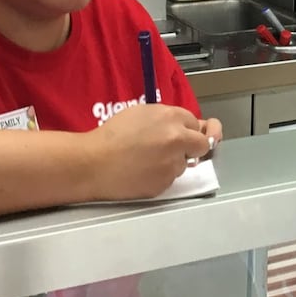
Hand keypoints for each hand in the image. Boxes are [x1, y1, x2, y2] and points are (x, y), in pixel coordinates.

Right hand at [85, 105, 215, 200]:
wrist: (93, 162)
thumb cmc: (111, 135)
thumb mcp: (141, 113)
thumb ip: (167, 119)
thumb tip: (184, 127)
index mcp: (172, 118)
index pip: (196, 123)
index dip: (187, 129)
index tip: (180, 133)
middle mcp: (178, 139)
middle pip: (202, 144)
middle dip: (192, 147)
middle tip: (175, 149)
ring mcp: (173, 163)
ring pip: (184, 163)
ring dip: (173, 162)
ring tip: (147, 160)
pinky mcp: (165, 183)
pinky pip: (171, 178)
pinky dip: (161, 176)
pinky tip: (142, 171)